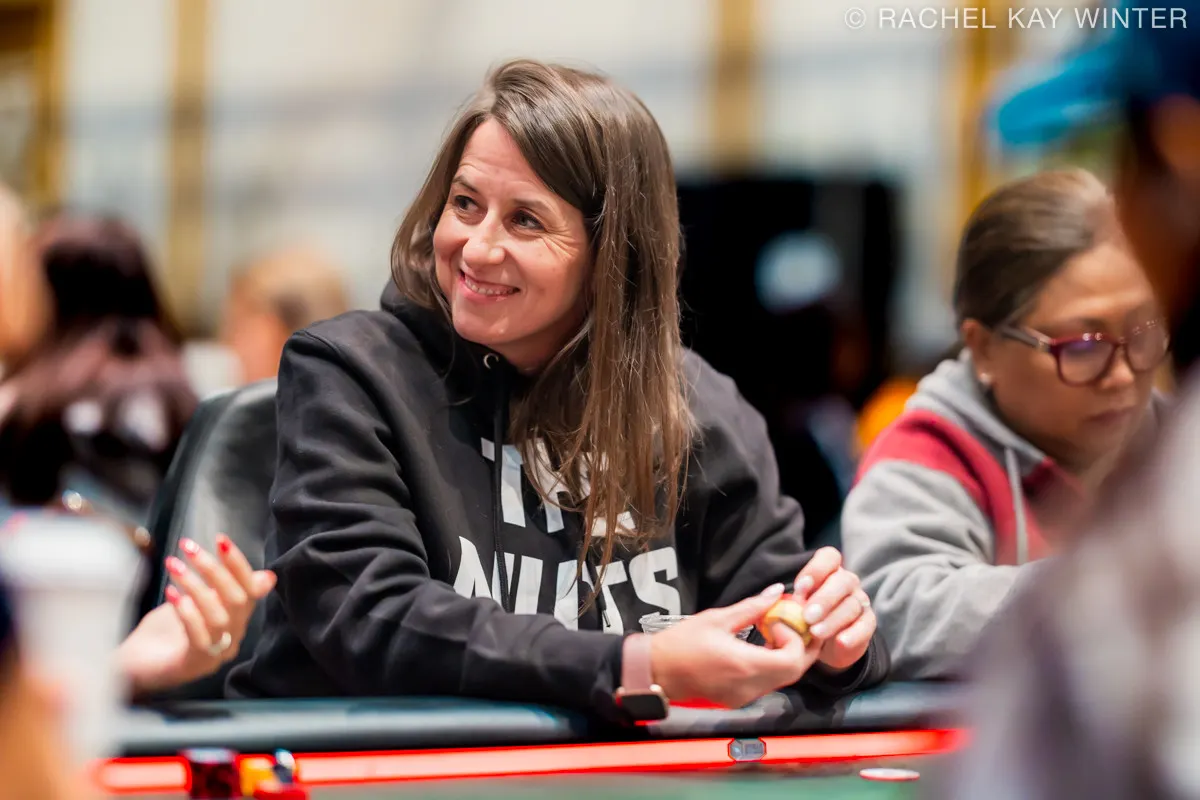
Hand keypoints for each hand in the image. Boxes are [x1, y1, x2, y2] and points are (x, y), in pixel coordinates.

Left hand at [118, 534, 275, 694]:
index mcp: (235, 622)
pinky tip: (171, 593)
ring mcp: (215, 655)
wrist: (129, 671)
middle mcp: (231, 639)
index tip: (220, 539)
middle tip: (188, 547)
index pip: (250, 590)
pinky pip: (199, 636)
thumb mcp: (194, 603)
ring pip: (218, 615)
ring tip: (173, 565)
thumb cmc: (161, 635)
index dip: (238, 564)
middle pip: (237, 600)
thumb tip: (266, 575)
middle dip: (214, 568)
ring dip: (195, 584)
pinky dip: (186, 611)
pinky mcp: (194, 665)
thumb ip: (222, 590)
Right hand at [648, 584, 820, 708]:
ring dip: (786, 656)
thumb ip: (752, 607)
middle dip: (800, 648)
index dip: (795, 637)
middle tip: (792, 625)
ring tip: (773, 633)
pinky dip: (772, 666)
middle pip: (794, 673)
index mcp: (745, 665)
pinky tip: (760, 648)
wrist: (656, 672)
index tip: (778, 620)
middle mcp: (749, 686)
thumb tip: (777, 591)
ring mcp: (745, 697)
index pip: (792, 659)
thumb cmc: (681, 643)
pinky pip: (767, 684)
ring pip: (782, 679)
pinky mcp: (738, 700)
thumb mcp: (717, 619)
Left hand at [792, 547, 874, 672]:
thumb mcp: (793, 607)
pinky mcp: (868, 623)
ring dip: (833, 619)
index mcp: (828, 571)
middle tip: (807, 616)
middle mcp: (847, 582)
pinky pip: (865, 625)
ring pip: (852, 605)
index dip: (816, 569)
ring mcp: (860, 601)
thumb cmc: (804, 618)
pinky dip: (853, 634)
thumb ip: (789, 600)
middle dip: (824, 598)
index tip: (800, 586)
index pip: (829, 557)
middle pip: (843, 581)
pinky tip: (840, 642)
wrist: (823, 644)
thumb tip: (778, 598)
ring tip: (816, 633)